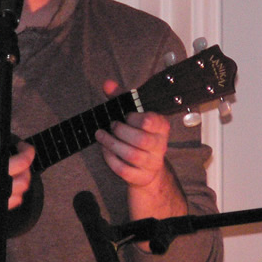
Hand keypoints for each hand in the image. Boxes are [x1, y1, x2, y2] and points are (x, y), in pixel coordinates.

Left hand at [95, 80, 185, 223]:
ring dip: (111, 144)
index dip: (134, 117)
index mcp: (161, 127)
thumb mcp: (132, 113)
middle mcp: (160, 146)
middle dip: (120, 131)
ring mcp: (151, 163)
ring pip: (131, 155)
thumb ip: (121, 98)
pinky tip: (105, 150)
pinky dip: (110, 159)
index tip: (126, 115)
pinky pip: (123, 170)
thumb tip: (107, 84)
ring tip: (101, 135)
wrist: (148, 167)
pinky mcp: (141, 177)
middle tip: (111, 126)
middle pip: (140, 140)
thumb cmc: (138, 133)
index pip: (150, 121)